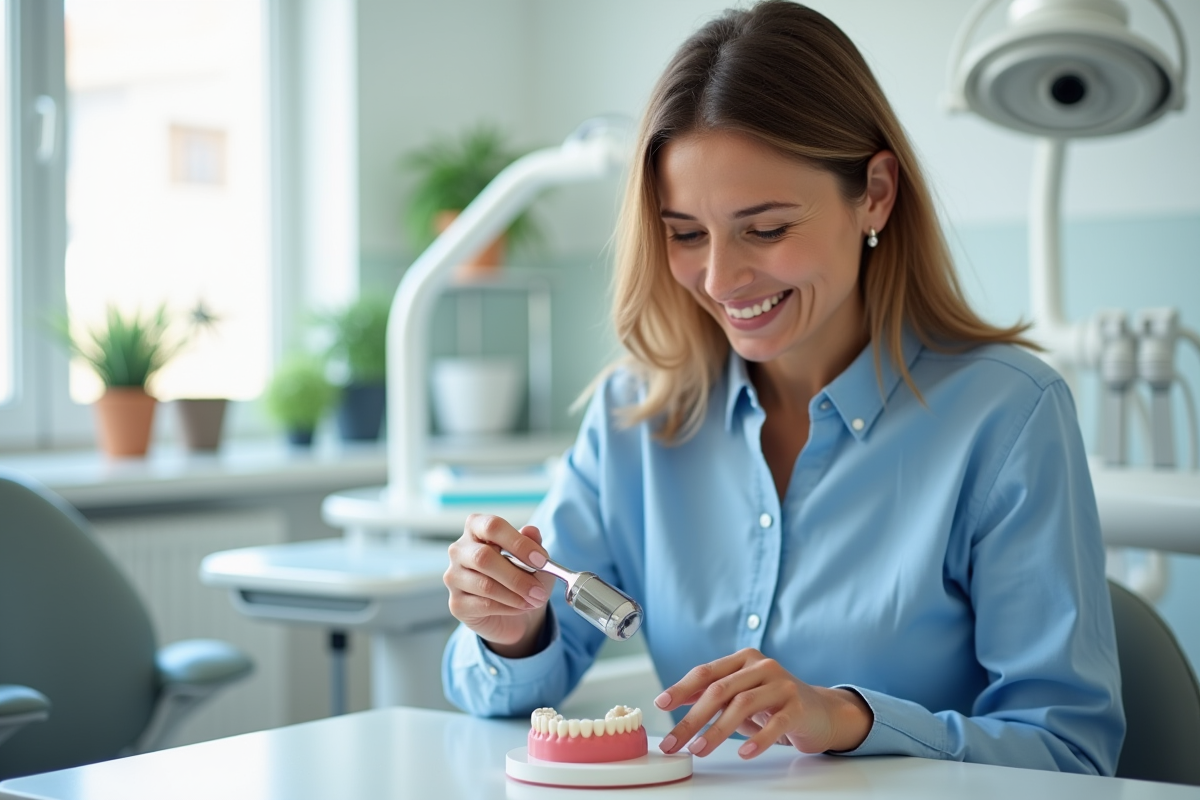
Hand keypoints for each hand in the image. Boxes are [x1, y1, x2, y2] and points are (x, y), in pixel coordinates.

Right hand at [443, 514, 557, 656]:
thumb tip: (531, 531)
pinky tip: (520, 607)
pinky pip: (484, 605)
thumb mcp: (534, 558)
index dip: (518, 543)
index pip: (493, 527)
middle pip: (484, 557)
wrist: (513, 611)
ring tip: (534, 600)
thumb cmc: (522, 574)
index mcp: (476, 527)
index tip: (541, 561)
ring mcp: (453, 576)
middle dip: (517, 577)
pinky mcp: (456, 603)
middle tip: (539, 591)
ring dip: (515, 595)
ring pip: (485, 585)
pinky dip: (508, 607)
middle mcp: (459, 549)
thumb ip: (533, 543)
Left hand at [653, 648, 872, 758]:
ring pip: (742, 705)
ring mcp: (782, 684)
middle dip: (692, 718)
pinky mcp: (798, 706)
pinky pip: (776, 723)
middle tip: (674, 742)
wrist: (820, 711)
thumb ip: (710, 692)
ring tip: (700, 750)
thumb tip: (672, 698)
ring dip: (717, 730)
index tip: (660, 705)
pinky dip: (758, 739)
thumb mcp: (740, 693)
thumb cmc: (773, 703)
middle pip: (719, 690)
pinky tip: (744, 753)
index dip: (680, 688)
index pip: (706, 672)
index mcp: (743, 659)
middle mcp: (762, 666)